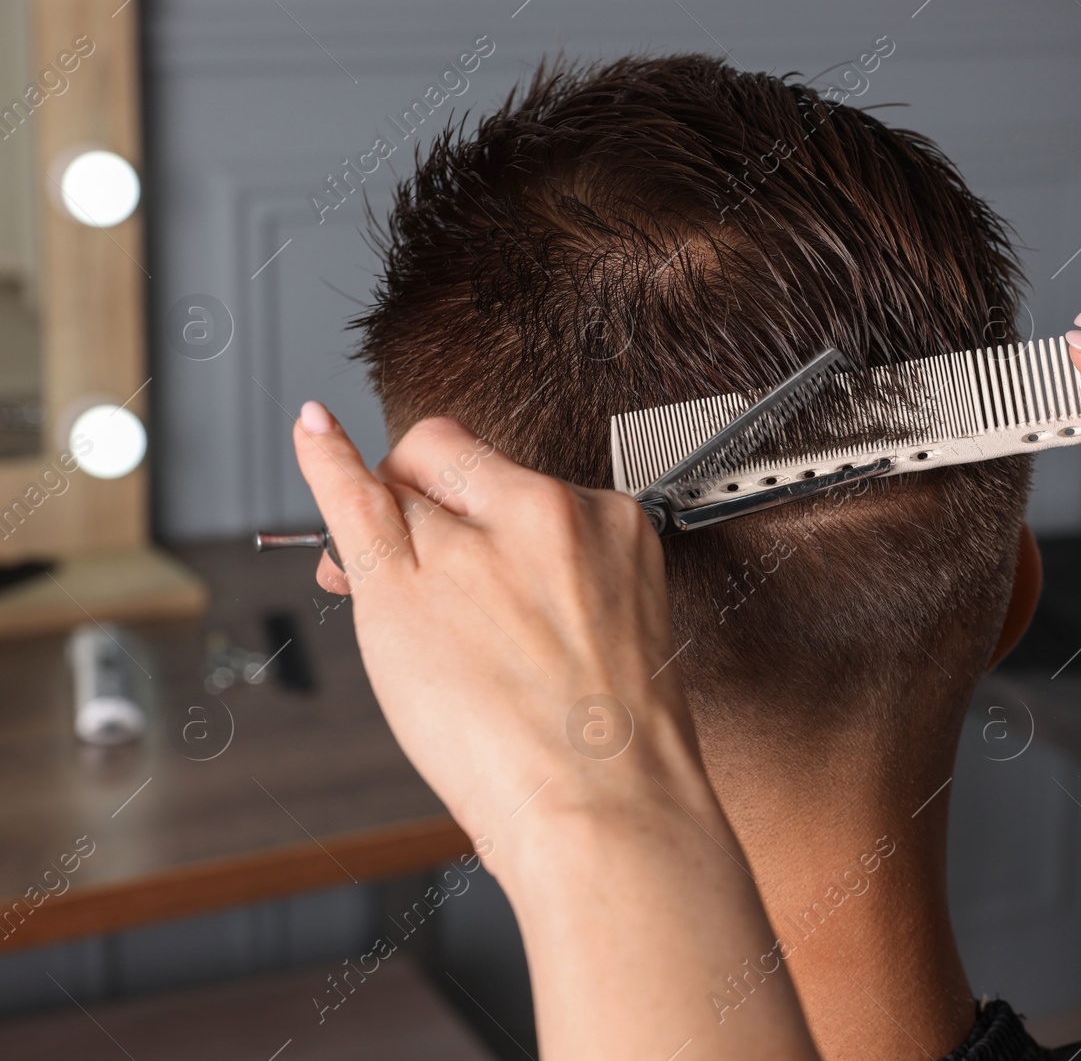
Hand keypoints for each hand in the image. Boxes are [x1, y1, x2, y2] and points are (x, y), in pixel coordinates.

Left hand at [293, 403, 693, 844]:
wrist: (607, 804)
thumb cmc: (613, 747)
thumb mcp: (614, 633)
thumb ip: (555, 578)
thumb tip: (482, 559)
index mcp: (610, 523)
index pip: (515, 475)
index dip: (472, 503)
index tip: (464, 540)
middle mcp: (545, 515)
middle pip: (453, 463)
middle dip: (423, 498)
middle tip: (414, 562)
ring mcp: (472, 546)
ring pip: (400, 489)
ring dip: (383, 522)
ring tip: (384, 584)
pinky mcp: (407, 584)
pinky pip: (351, 495)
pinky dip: (323, 458)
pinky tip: (310, 431)